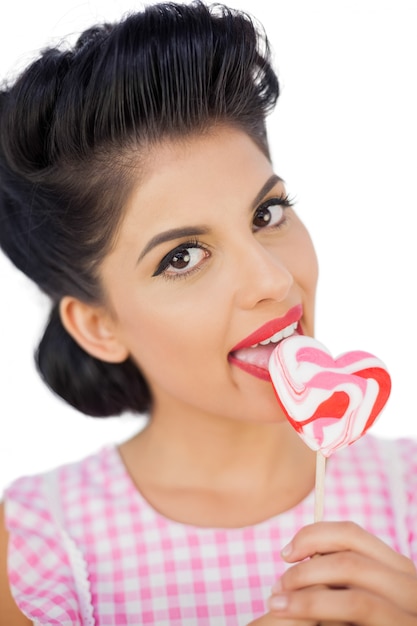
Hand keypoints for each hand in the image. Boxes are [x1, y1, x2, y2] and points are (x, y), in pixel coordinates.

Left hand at [265, 521, 416, 624]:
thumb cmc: (349, 624)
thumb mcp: (350, 595)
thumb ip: (337, 575)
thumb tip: (297, 550)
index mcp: (395, 569)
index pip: (351, 532)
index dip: (313, 535)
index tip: (286, 553)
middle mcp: (409, 585)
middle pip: (349, 556)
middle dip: (305, 568)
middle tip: (279, 584)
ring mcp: (409, 611)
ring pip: (353, 586)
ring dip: (307, 592)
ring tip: (278, 603)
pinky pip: (357, 607)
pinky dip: (318, 606)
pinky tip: (294, 614)